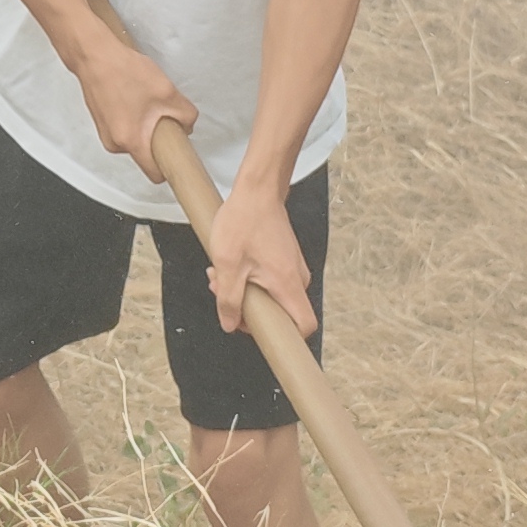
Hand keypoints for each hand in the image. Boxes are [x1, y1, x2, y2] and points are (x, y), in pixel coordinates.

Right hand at [75, 31, 202, 170]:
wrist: (95, 56)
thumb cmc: (122, 72)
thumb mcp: (167, 92)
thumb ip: (186, 114)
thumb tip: (187, 124)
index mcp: (131, 141)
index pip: (155, 174)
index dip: (170, 168)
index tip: (177, 160)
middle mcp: (115, 143)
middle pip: (146, 154)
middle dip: (157, 138)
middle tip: (161, 114)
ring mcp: (106, 134)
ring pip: (135, 140)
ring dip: (144, 126)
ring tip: (143, 100)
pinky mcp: (102, 123)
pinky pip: (125, 129)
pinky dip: (133, 118)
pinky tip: (133, 97)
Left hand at [206, 176, 315, 340]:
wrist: (257, 189)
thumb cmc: (245, 221)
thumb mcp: (228, 265)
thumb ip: (228, 300)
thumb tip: (230, 323)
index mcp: (288, 284)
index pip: (304, 326)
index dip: (284, 337)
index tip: (257, 330)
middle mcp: (297, 278)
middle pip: (280, 313)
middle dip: (247, 309)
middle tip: (223, 290)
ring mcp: (293, 268)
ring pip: (271, 296)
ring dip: (244, 291)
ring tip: (223, 273)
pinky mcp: (285, 259)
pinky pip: (270, 281)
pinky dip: (249, 278)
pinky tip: (232, 264)